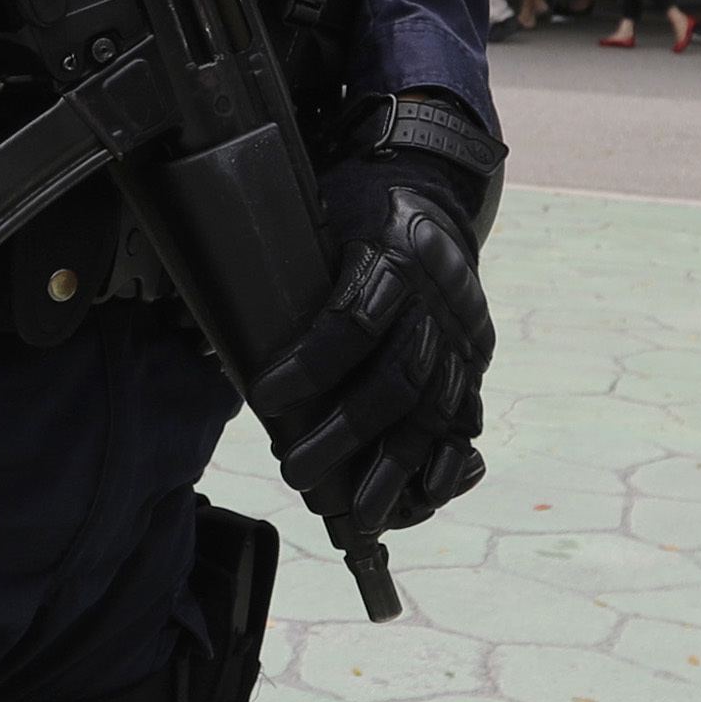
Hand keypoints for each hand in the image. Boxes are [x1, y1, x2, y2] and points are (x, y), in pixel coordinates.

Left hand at [248, 110, 501, 549]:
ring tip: (362, 513)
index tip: (265, 398)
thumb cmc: (354, 212)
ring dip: (395, 466)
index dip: (310, 364)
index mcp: (394, 251)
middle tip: (296, 472)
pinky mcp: (476, 354)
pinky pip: (467, 413)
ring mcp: (464, 329)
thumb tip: (224, 342)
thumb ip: (290, 277)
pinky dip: (447, 460)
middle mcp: (438, 295)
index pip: (354, 318)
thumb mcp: (317, 221)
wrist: (429, 189)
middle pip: (398, 376)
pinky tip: (425, 495)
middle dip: (347, 433)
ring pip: (436, 406)